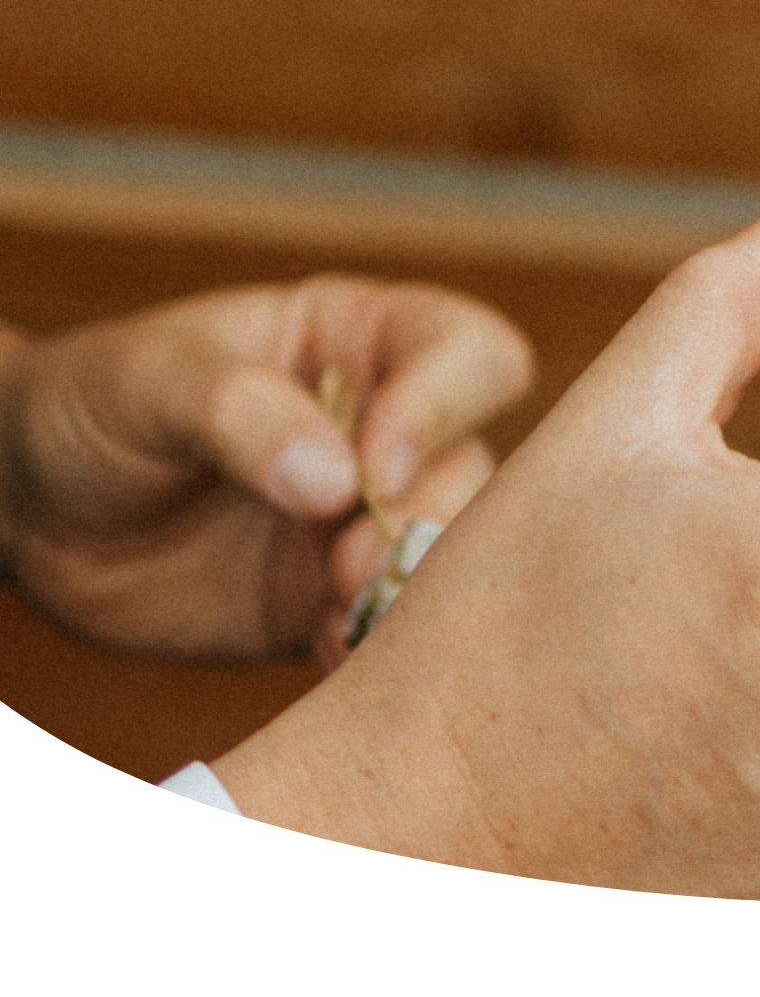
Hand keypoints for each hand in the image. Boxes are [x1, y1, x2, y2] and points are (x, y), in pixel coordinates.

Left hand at [0, 278, 532, 664]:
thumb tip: (339, 482)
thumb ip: (238, 412)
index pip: (473, 355)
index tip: (376, 466)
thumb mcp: (147, 380)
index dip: (447, 406)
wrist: (32, 512)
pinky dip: (373, 650)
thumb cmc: (91, 406)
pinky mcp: (343, 600)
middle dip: (425, 522)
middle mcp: (392, 431)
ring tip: (333, 616)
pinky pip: (395, 630)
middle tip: (349, 565)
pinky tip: (322, 654)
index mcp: (367, 343)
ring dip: (407, 592)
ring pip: (454, 556)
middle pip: (478, 468)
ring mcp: (374, 520)